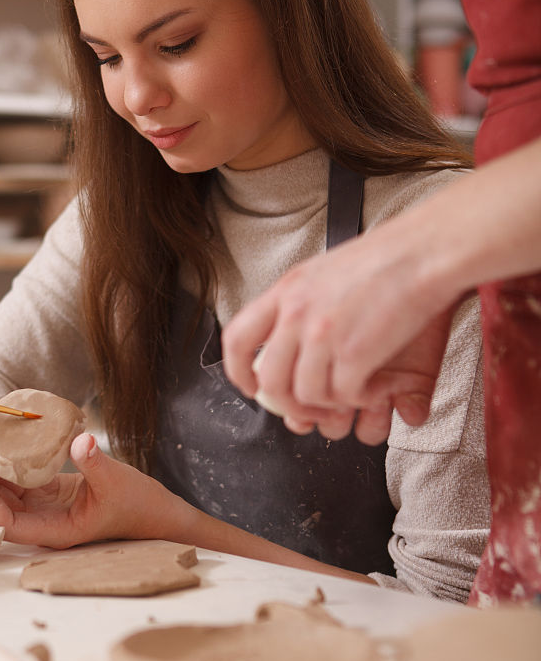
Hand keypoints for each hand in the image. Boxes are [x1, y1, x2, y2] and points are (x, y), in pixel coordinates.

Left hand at [0, 412, 178, 547]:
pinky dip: (6, 451)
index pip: (7, 522)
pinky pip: (18, 471)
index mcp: (53, 529)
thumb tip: (79, 440)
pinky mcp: (47, 488)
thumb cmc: (137, 505)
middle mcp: (41, 520)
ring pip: (3, 483)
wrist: (154, 512)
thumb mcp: (117, 482)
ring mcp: (42, 504)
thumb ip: (95, 464)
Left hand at [222, 229, 455, 443]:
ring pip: (307, 394)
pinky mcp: (354, 353)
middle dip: (289, 404)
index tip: (251, 387)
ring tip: (352, 394)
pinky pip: (344, 396)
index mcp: (286, 291)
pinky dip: (361, 399)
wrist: (424, 252)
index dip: (238, 371)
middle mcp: (297, 313)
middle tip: (310, 409)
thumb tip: (288, 340)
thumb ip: (300, 304)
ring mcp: (322, 334)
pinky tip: (375, 387)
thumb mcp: (323, 272)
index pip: (237, 338)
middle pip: (271, 380)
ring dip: (330, 404)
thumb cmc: (386, 260)